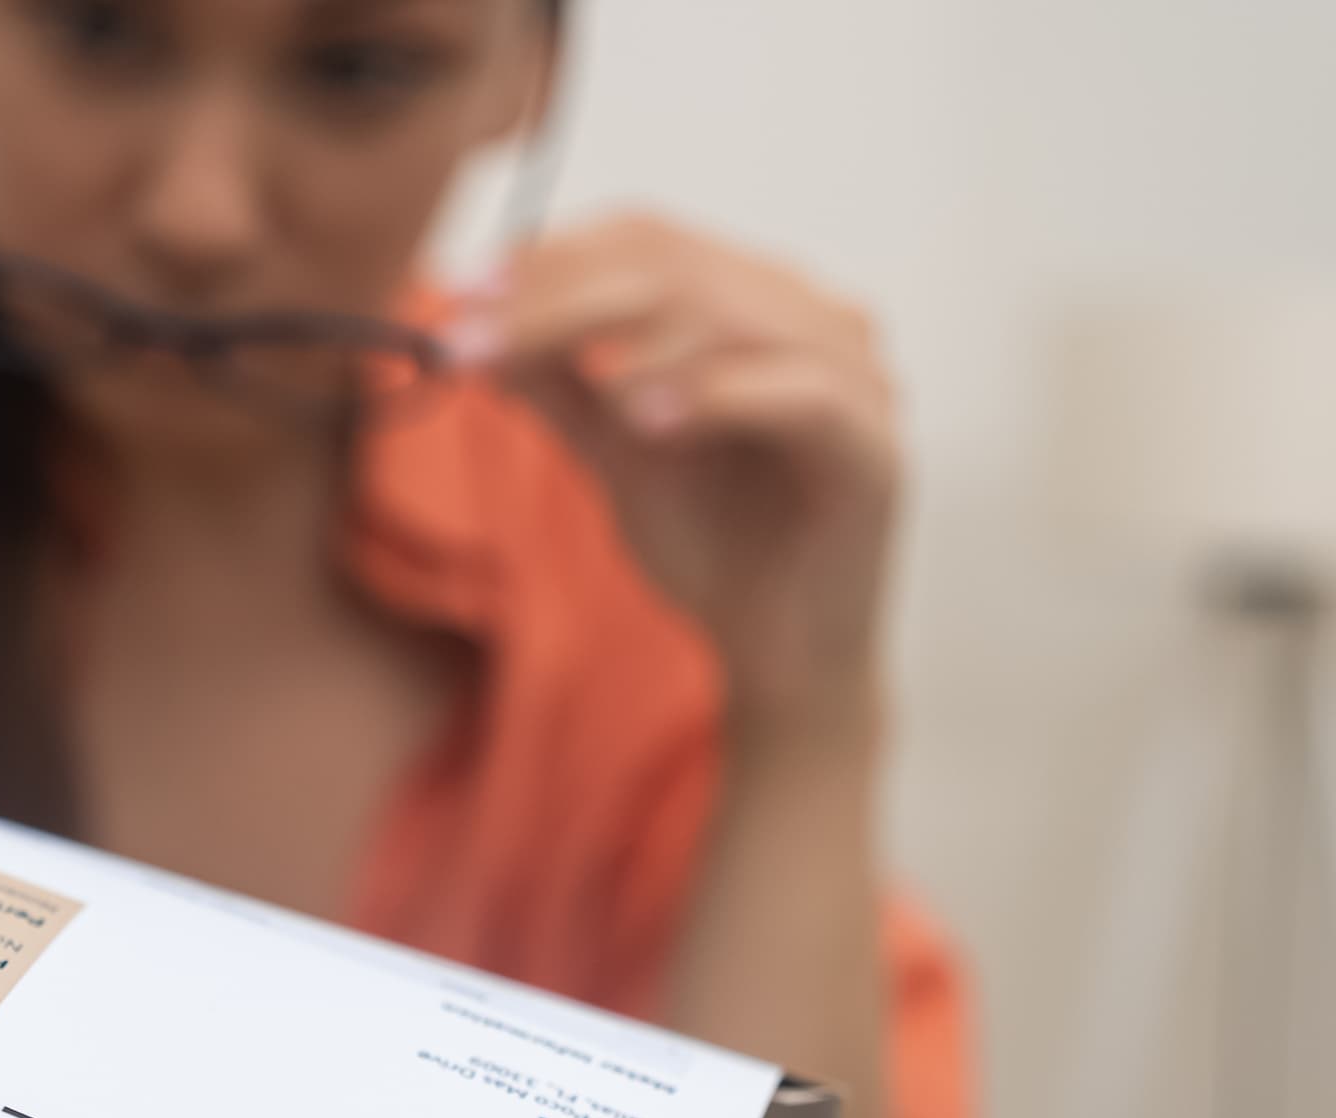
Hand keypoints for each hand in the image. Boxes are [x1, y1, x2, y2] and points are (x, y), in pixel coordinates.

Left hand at [456, 215, 901, 741]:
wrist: (777, 659)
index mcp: (756, 302)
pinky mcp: (876, 444)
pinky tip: (640, 417)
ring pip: (730, 314)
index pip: (649, 240)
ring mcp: (857, 375)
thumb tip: (471, 319)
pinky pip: (795, 392)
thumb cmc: (711, 549)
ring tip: (539, 368)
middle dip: (559, 298)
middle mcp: (814, 318)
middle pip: (677, 266)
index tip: (459, 293)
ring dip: (622, 339)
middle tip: (472, 336)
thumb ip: (558, 384)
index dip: (551, 257)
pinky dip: (712, 395)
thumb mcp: (614, 450)